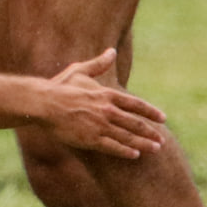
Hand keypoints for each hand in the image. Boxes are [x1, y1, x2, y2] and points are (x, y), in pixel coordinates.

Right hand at [30, 49, 165, 158]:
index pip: (135, 104)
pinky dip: (125, 151)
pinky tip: (135, 155)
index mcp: (106, 94)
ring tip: (156, 148)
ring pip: (128, 136)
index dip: (151, 112)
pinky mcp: (90, 139)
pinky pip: (112, 147)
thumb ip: (98, 64)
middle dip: (151, 131)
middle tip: (161, 140)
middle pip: (135, 123)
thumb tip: (111, 51)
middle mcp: (107, 110)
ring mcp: (100, 126)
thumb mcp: (79, 71)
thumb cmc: (59, 87)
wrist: (43, 104)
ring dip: (144, 143)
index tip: (162, 118)